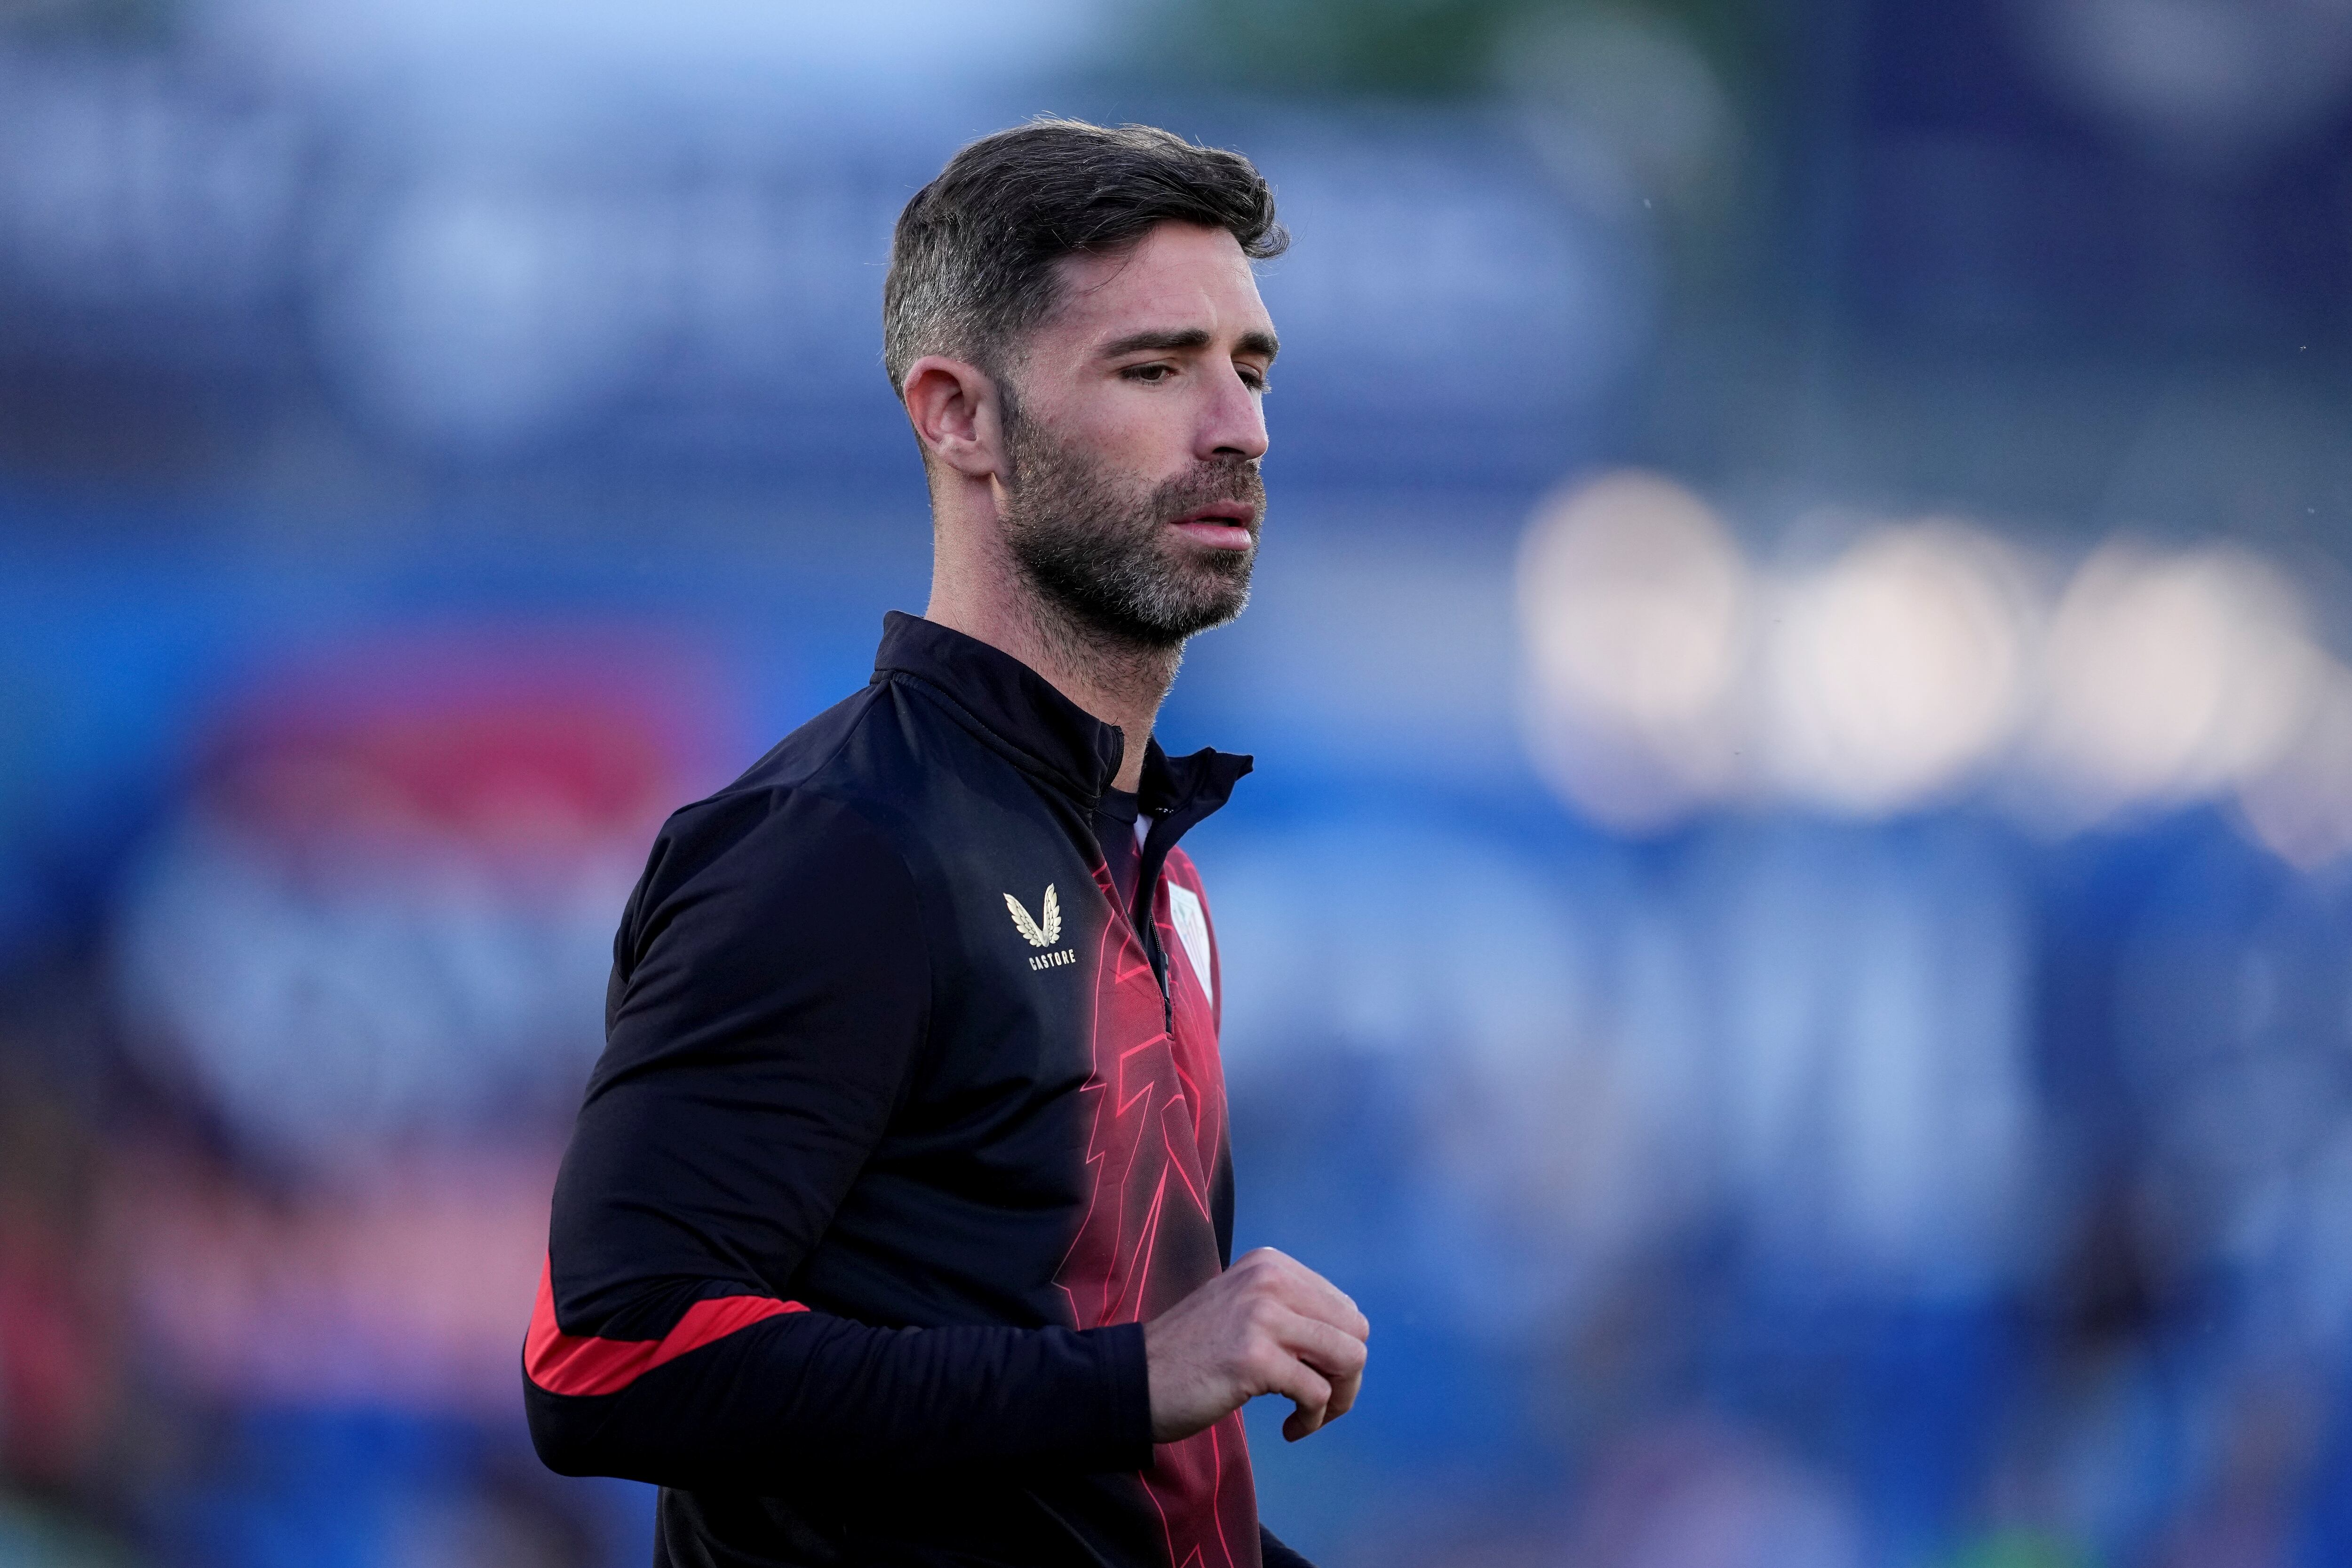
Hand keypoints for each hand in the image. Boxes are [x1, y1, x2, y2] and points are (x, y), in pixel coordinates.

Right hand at [1142, 1247, 1368, 1443]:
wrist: (1135, 1379)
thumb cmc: (1192, 1353)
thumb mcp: (1245, 1308)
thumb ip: (1292, 1311)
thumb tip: (1351, 1339)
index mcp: (1270, 1264)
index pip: (1345, 1308)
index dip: (1340, 1351)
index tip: (1315, 1377)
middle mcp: (1270, 1279)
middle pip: (1355, 1332)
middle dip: (1346, 1377)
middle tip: (1316, 1403)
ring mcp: (1262, 1315)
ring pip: (1348, 1358)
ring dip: (1337, 1400)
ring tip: (1307, 1416)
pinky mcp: (1254, 1357)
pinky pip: (1317, 1393)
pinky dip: (1312, 1420)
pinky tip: (1289, 1429)